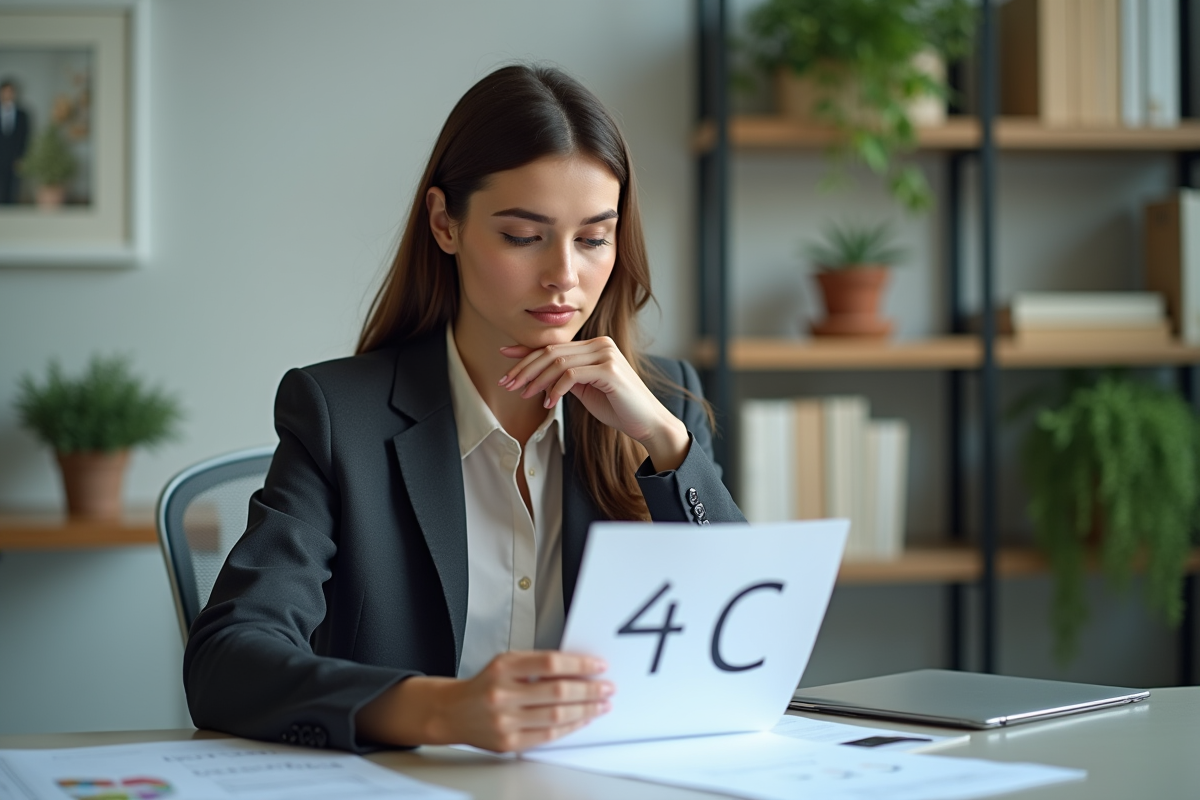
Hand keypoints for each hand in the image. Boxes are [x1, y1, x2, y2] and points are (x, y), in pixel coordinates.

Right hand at [356, 651, 612, 751]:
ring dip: (586, 710)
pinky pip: (548, 735)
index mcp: (504, 667)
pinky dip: (570, 726)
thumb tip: (578, 668)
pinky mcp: (509, 742)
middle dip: (589, 690)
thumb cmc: (484, 685)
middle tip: (607, 687)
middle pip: (557, 692)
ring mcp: (505, 721)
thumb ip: (537, 664)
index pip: (550, 663)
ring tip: (601, 704)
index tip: (598, 666)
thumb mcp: (505, 663)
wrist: (452, 712)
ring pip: (556, 715)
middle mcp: (503, 694)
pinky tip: (582, 719)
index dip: (579, 664)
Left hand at [499, 337, 689, 470]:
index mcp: (595, 345)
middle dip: (525, 367)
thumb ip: (565, 378)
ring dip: (536, 380)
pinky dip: (555, 389)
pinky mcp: (609, 370)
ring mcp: (606, 355)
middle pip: (552, 351)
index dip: (527, 350)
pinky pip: (571, 375)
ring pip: (558, 362)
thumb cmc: (617, 407)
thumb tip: (537, 375)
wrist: (646, 422)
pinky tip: (549, 403)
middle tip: (508, 383)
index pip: (554, 345)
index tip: (504, 355)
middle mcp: (601, 344)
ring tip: (524, 394)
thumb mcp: (585, 389)